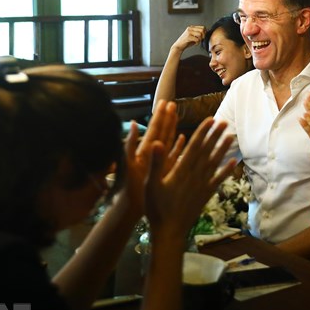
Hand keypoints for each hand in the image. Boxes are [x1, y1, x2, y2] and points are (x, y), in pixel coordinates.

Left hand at [119, 101, 183, 215]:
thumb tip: (131, 123)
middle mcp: (151, 155)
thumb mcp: (127, 164)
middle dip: (167, 118)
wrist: (127, 207)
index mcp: (144, 151)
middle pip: (161, 133)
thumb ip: (129, 144)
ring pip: (167, 142)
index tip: (165, 103)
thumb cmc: (127, 188)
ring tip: (177, 117)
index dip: (160, 116)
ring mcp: (156, 162)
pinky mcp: (161, 171)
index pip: (154, 130)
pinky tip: (182, 139)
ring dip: (172, 129)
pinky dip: (176, 147)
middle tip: (172, 104)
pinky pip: (171, 156)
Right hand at [144, 118, 235, 240]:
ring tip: (231, 136)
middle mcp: (195, 175)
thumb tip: (157, 142)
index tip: (210, 119)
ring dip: (223, 149)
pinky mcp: (205, 194)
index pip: (194, 146)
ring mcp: (202, 185)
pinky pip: (218, 179)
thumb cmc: (157, 208)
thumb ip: (156, 162)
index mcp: (181, 170)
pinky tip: (233, 161)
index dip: (203, 132)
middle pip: (207, 151)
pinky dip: (226, 170)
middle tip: (225, 121)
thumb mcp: (151, 184)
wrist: (170, 232)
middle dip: (215, 135)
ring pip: (214, 163)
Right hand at [171, 26, 205, 53]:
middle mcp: (190, 28)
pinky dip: (197, 43)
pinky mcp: (188, 37)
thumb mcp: (193, 35)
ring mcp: (189, 32)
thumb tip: (206, 33)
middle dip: (203, 36)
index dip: (205, 32)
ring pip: (200, 34)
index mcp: (191, 27)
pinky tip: (195, 44)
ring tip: (197, 42)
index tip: (203, 37)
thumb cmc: (186, 41)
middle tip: (201, 39)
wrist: (179, 46)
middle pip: (202, 30)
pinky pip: (197, 39)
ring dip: (200, 39)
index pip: (203, 27)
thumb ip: (198, 33)